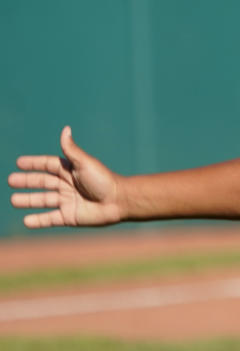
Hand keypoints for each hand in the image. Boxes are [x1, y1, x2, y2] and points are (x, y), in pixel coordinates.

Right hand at [8, 126, 123, 226]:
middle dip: (27, 182)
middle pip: (42, 183)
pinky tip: (26, 221)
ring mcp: (68, 201)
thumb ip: (71, 149)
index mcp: (70, 171)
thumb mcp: (85, 163)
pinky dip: (38, 221)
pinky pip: (50, 219)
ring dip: (28, 201)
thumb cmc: (104, 180)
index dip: (34, 164)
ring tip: (13, 200)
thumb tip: (65, 129)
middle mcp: (67, 185)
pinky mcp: (70, 217)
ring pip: (43, 200)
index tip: (19, 163)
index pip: (47, 165)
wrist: (119, 202)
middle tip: (10, 181)